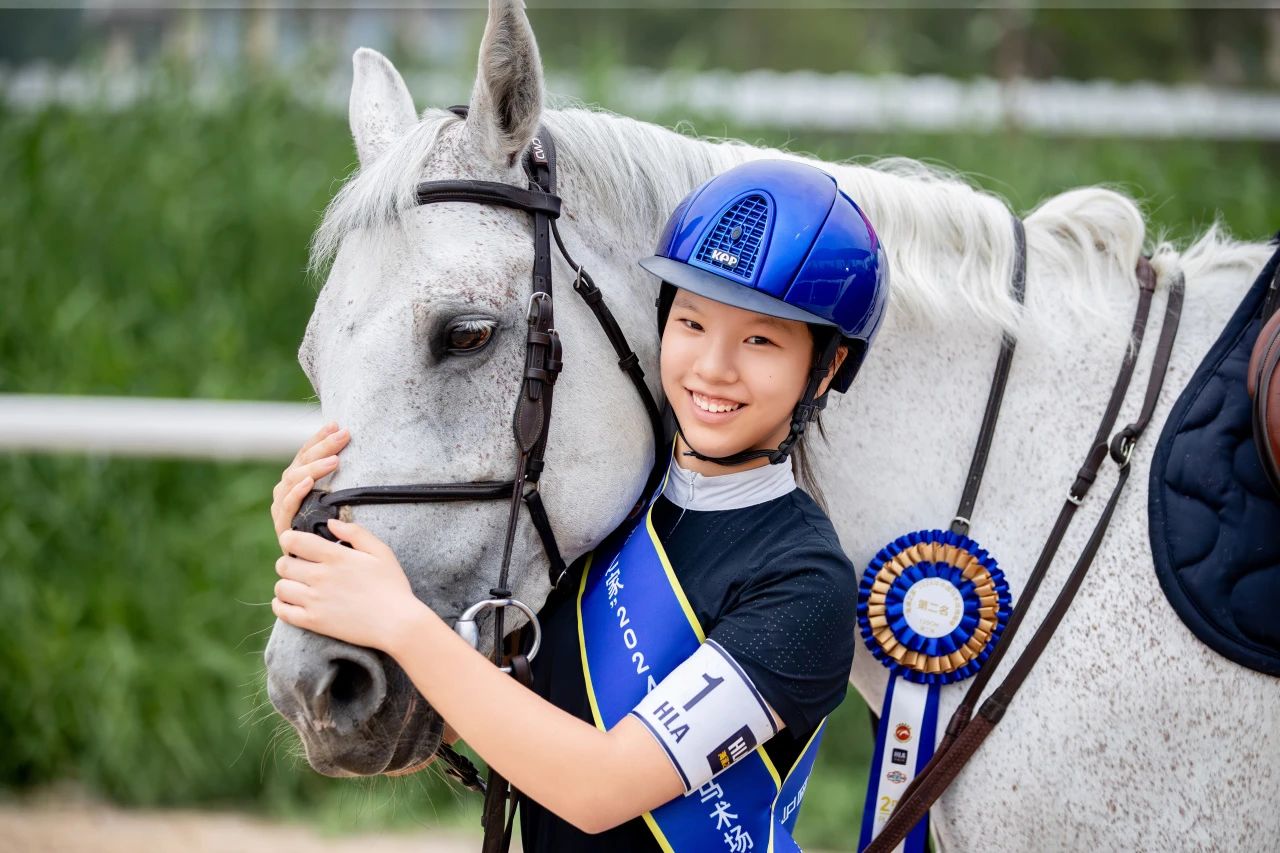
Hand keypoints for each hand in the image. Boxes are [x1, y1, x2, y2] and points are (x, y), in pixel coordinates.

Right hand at [270, 422, 349, 550]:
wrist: (326, 568)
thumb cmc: (337, 532)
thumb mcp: (341, 501)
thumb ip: (342, 480)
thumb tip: (355, 448)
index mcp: (297, 483)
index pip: (305, 454)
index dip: (319, 438)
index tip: (336, 424)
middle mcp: (286, 493)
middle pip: (300, 463)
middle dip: (321, 447)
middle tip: (343, 435)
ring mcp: (283, 510)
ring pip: (293, 480)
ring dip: (313, 467)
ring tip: (334, 460)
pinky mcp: (284, 529)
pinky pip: (287, 507)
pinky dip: (296, 493)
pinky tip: (308, 482)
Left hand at [273, 518, 426, 652]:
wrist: (397, 623)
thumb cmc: (392, 585)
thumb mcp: (381, 552)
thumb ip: (356, 532)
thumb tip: (330, 523)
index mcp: (336, 556)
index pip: (294, 541)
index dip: (289, 539)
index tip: (295, 543)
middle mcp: (321, 577)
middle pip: (283, 564)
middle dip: (288, 562)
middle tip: (299, 566)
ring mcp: (315, 600)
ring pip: (280, 587)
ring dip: (286, 584)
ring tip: (297, 585)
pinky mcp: (314, 621)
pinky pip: (282, 612)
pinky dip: (281, 605)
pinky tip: (290, 602)